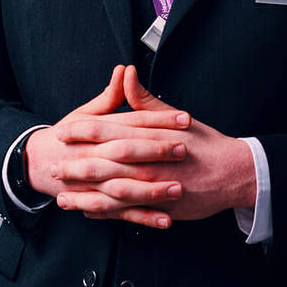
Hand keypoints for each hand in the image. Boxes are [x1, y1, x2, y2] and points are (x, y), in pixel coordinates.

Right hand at [24, 65, 192, 228]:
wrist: (37, 164)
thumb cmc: (68, 137)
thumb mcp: (85, 114)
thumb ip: (110, 96)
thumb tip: (125, 69)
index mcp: (95, 131)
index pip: (131, 122)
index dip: (159, 120)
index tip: (185, 119)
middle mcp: (92, 156)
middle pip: (126, 152)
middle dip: (156, 152)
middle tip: (184, 149)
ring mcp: (93, 183)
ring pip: (123, 186)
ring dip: (152, 189)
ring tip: (179, 189)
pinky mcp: (97, 203)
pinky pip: (121, 213)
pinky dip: (143, 218)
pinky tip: (166, 220)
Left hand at [55, 67, 254, 225]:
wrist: (233, 172)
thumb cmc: (204, 142)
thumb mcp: (175, 116)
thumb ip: (145, 100)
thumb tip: (126, 73)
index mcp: (148, 136)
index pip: (107, 131)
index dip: (81, 132)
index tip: (61, 132)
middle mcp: (148, 162)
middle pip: (103, 164)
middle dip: (76, 167)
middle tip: (53, 167)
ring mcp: (153, 187)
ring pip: (111, 193)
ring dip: (84, 197)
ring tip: (62, 199)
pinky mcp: (159, 207)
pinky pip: (127, 213)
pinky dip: (107, 214)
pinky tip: (89, 213)